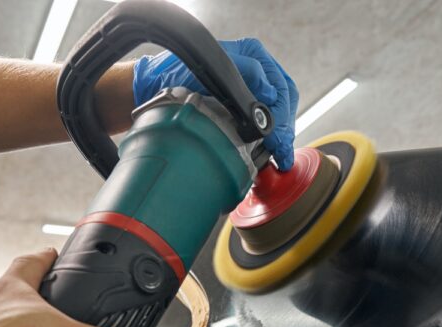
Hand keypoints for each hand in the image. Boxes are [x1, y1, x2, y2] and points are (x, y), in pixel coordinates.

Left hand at [132, 38, 298, 169]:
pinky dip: (270, 137)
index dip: (283, 114)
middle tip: (282, 151)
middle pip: (285, 101)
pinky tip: (271, 150)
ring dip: (281, 134)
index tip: (279, 137)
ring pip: (279, 113)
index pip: (282, 87)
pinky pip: (265, 121)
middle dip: (285, 127)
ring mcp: (251, 90)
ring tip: (280, 156)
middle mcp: (257, 71)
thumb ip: (244, 72)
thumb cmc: (178, 70)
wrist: (156, 84)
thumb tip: (269, 90)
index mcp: (254, 55)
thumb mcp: (211, 66)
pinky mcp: (243, 107)